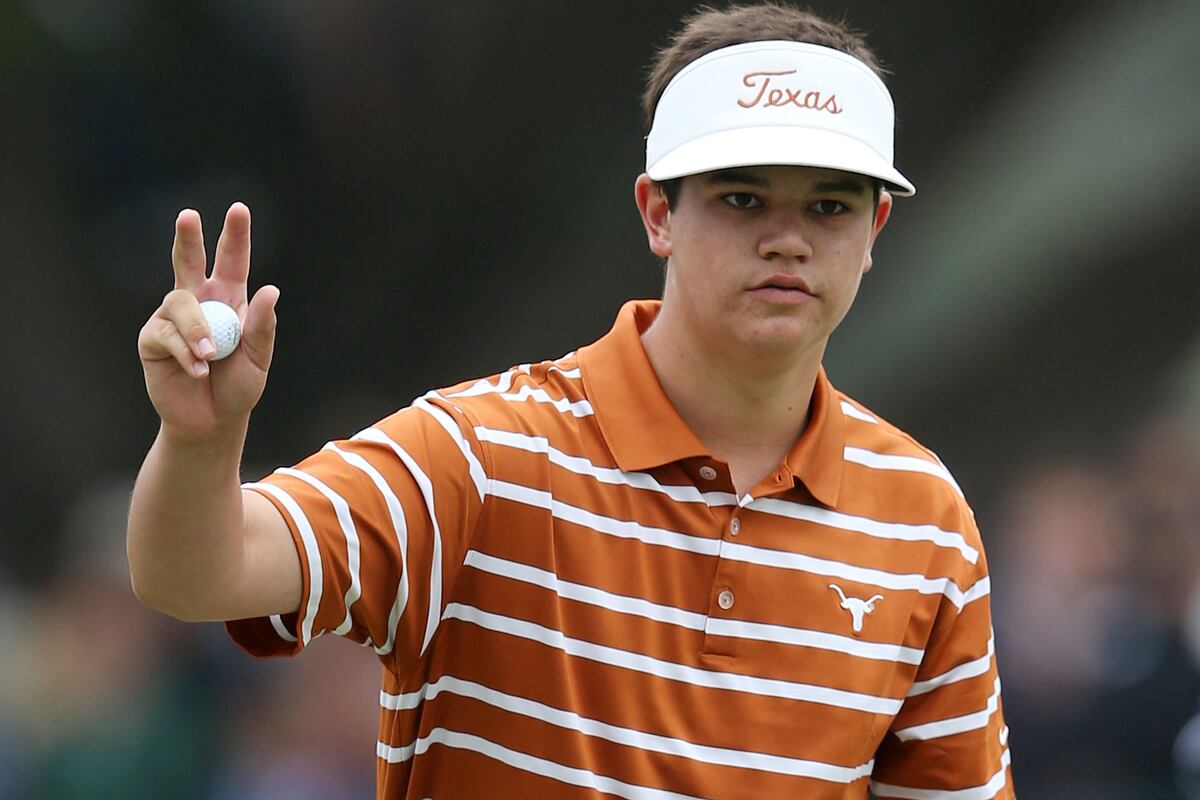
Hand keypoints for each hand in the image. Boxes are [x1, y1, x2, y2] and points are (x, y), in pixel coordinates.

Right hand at [137, 202, 279, 442]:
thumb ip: (262, 325)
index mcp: (229, 300)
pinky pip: (165, 334)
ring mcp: (171, 319)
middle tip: (188, 215)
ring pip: (179, 303)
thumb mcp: (259, 357)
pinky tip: (199, 370)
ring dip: (198, 329)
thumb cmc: (238, 387)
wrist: (213, 421)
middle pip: (189, 262)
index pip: (232, 262)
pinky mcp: (153, 340)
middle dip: (188, 238)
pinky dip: (187, 353)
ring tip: (212, 356)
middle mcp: (198, 303)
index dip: (235, 236)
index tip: (239, 209)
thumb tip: (270, 289)